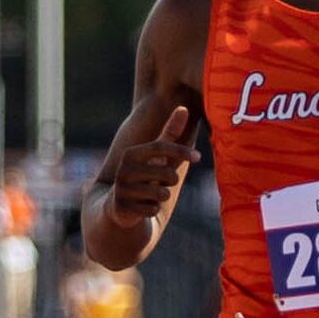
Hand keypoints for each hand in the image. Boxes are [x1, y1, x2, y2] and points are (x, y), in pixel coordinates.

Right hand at [103, 106, 197, 229]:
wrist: (119, 205)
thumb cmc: (145, 176)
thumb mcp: (158, 156)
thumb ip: (170, 134)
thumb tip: (184, 108)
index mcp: (132, 153)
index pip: (160, 147)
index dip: (181, 151)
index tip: (198, 157)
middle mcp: (123, 169)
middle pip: (167, 174)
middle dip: (170, 181)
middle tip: (160, 182)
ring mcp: (121, 189)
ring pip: (161, 194)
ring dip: (161, 196)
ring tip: (150, 194)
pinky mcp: (122, 208)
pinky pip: (152, 209)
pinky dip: (152, 209)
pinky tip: (142, 206)